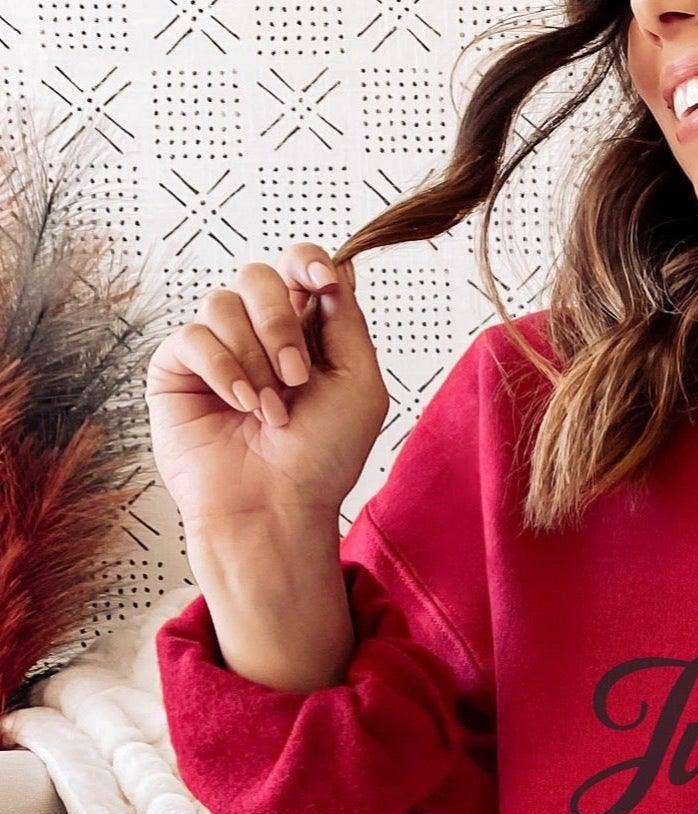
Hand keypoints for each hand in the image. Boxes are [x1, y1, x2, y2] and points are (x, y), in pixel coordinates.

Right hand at [145, 240, 387, 537]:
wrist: (277, 506)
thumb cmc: (322, 459)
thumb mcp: (359, 386)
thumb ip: (347, 323)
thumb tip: (339, 266)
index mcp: (306, 335)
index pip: (298, 269)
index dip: (307, 262)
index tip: (322, 280)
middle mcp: (258, 336)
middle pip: (260, 276)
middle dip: (281, 323)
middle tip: (298, 377)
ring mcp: (217, 350)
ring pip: (224, 303)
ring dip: (256, 360)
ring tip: (271, 412)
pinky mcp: (178, 369)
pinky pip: (193, 336)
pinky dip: (224, 371)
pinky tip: (242, 407)